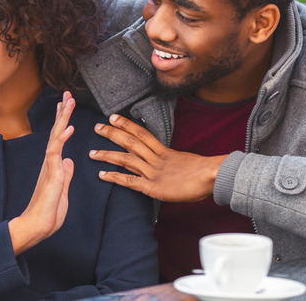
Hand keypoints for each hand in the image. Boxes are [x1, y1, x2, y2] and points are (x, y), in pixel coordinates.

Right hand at [8, 92, 74, 255]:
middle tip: (67, 94)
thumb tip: (69, 161)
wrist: (37, 227)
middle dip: (63, 112)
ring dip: (63, 118)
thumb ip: (66, 175)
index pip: (59, 137)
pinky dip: (63, 139)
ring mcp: (49, 167)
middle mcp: (50, 162)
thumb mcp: (63, 190)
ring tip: (69, 101)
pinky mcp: (51, 175)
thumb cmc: (48, 212)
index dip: (63, 120)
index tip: (66, 104)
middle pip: (57, 131)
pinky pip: (56, 153)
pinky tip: (69, 127)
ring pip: (56, 136)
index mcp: (53, 165)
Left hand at [90, 114, 225, 201]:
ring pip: (126, 159)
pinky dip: (115, 178)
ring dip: (107, 155)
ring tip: (92, 153)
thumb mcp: (188, 162)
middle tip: (97, 127)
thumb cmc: (206, 172)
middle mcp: (157, 159)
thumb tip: (171, 163)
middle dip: (112, 134)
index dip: (126, 124)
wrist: (213, 177)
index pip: (142, 134)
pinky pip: (130, 181)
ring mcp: (154, 172)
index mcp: (165, 152)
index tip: (113, 117)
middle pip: (130, 142)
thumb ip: (175, 161)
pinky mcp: (153, 188)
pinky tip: (102, 175)